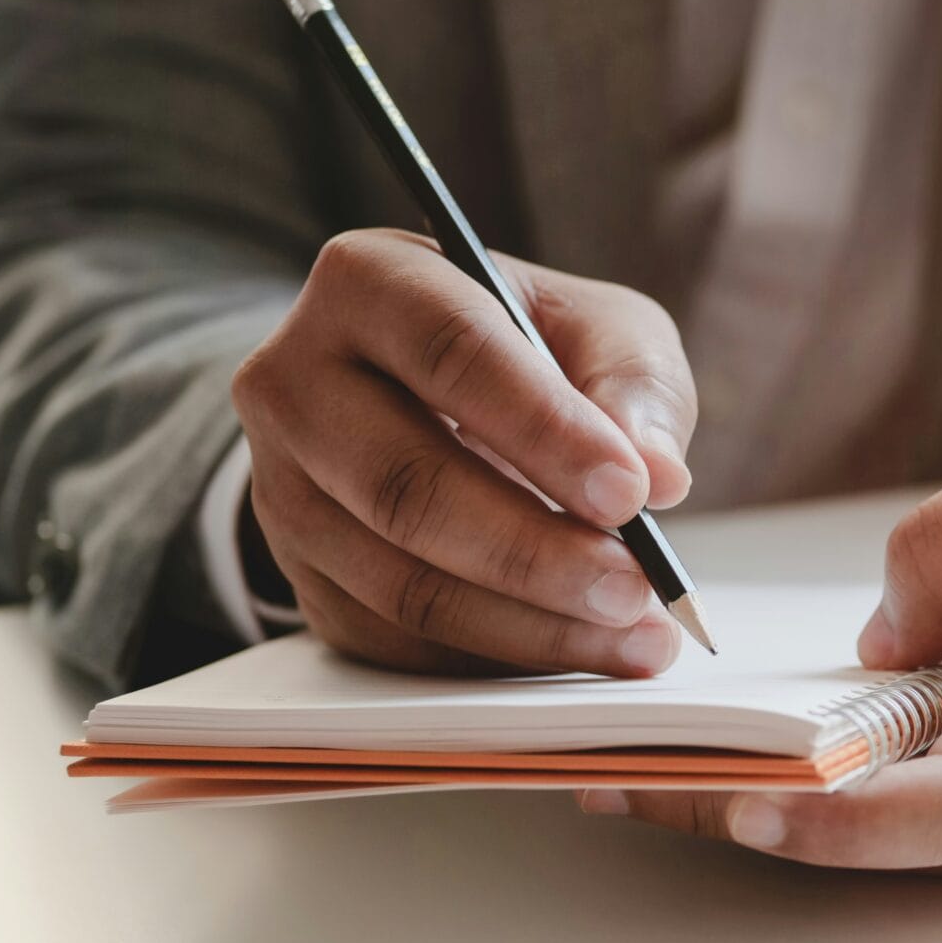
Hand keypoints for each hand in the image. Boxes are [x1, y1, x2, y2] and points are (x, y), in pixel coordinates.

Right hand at [232, 228, 696, 675]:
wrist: (440, 399)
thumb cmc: (531, 351)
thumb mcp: (599, 329)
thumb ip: (636, 384)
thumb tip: (658, 473)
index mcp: (371, 283)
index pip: (452, 354)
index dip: (545, 431)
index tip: (631, 495)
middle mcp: (297, 381)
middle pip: (408, 485)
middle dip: (536, 551)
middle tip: (636, 586)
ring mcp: (283, 488)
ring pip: (401, 582)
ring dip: (529, 625)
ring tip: (632, 635)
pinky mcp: (303, 577)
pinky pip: (397, 641)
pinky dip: (498, 659)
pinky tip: (579, 654)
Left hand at [592, 436, 941, 875]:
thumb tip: (869, 635)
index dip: (835, 813)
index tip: (739, 797)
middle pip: (875, 835)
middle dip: (735, 803)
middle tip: (597, 762)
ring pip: (880, 833)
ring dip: (762, 795)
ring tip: (630, 749)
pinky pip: (908, 814)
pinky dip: (821, 783)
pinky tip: (735, 743)